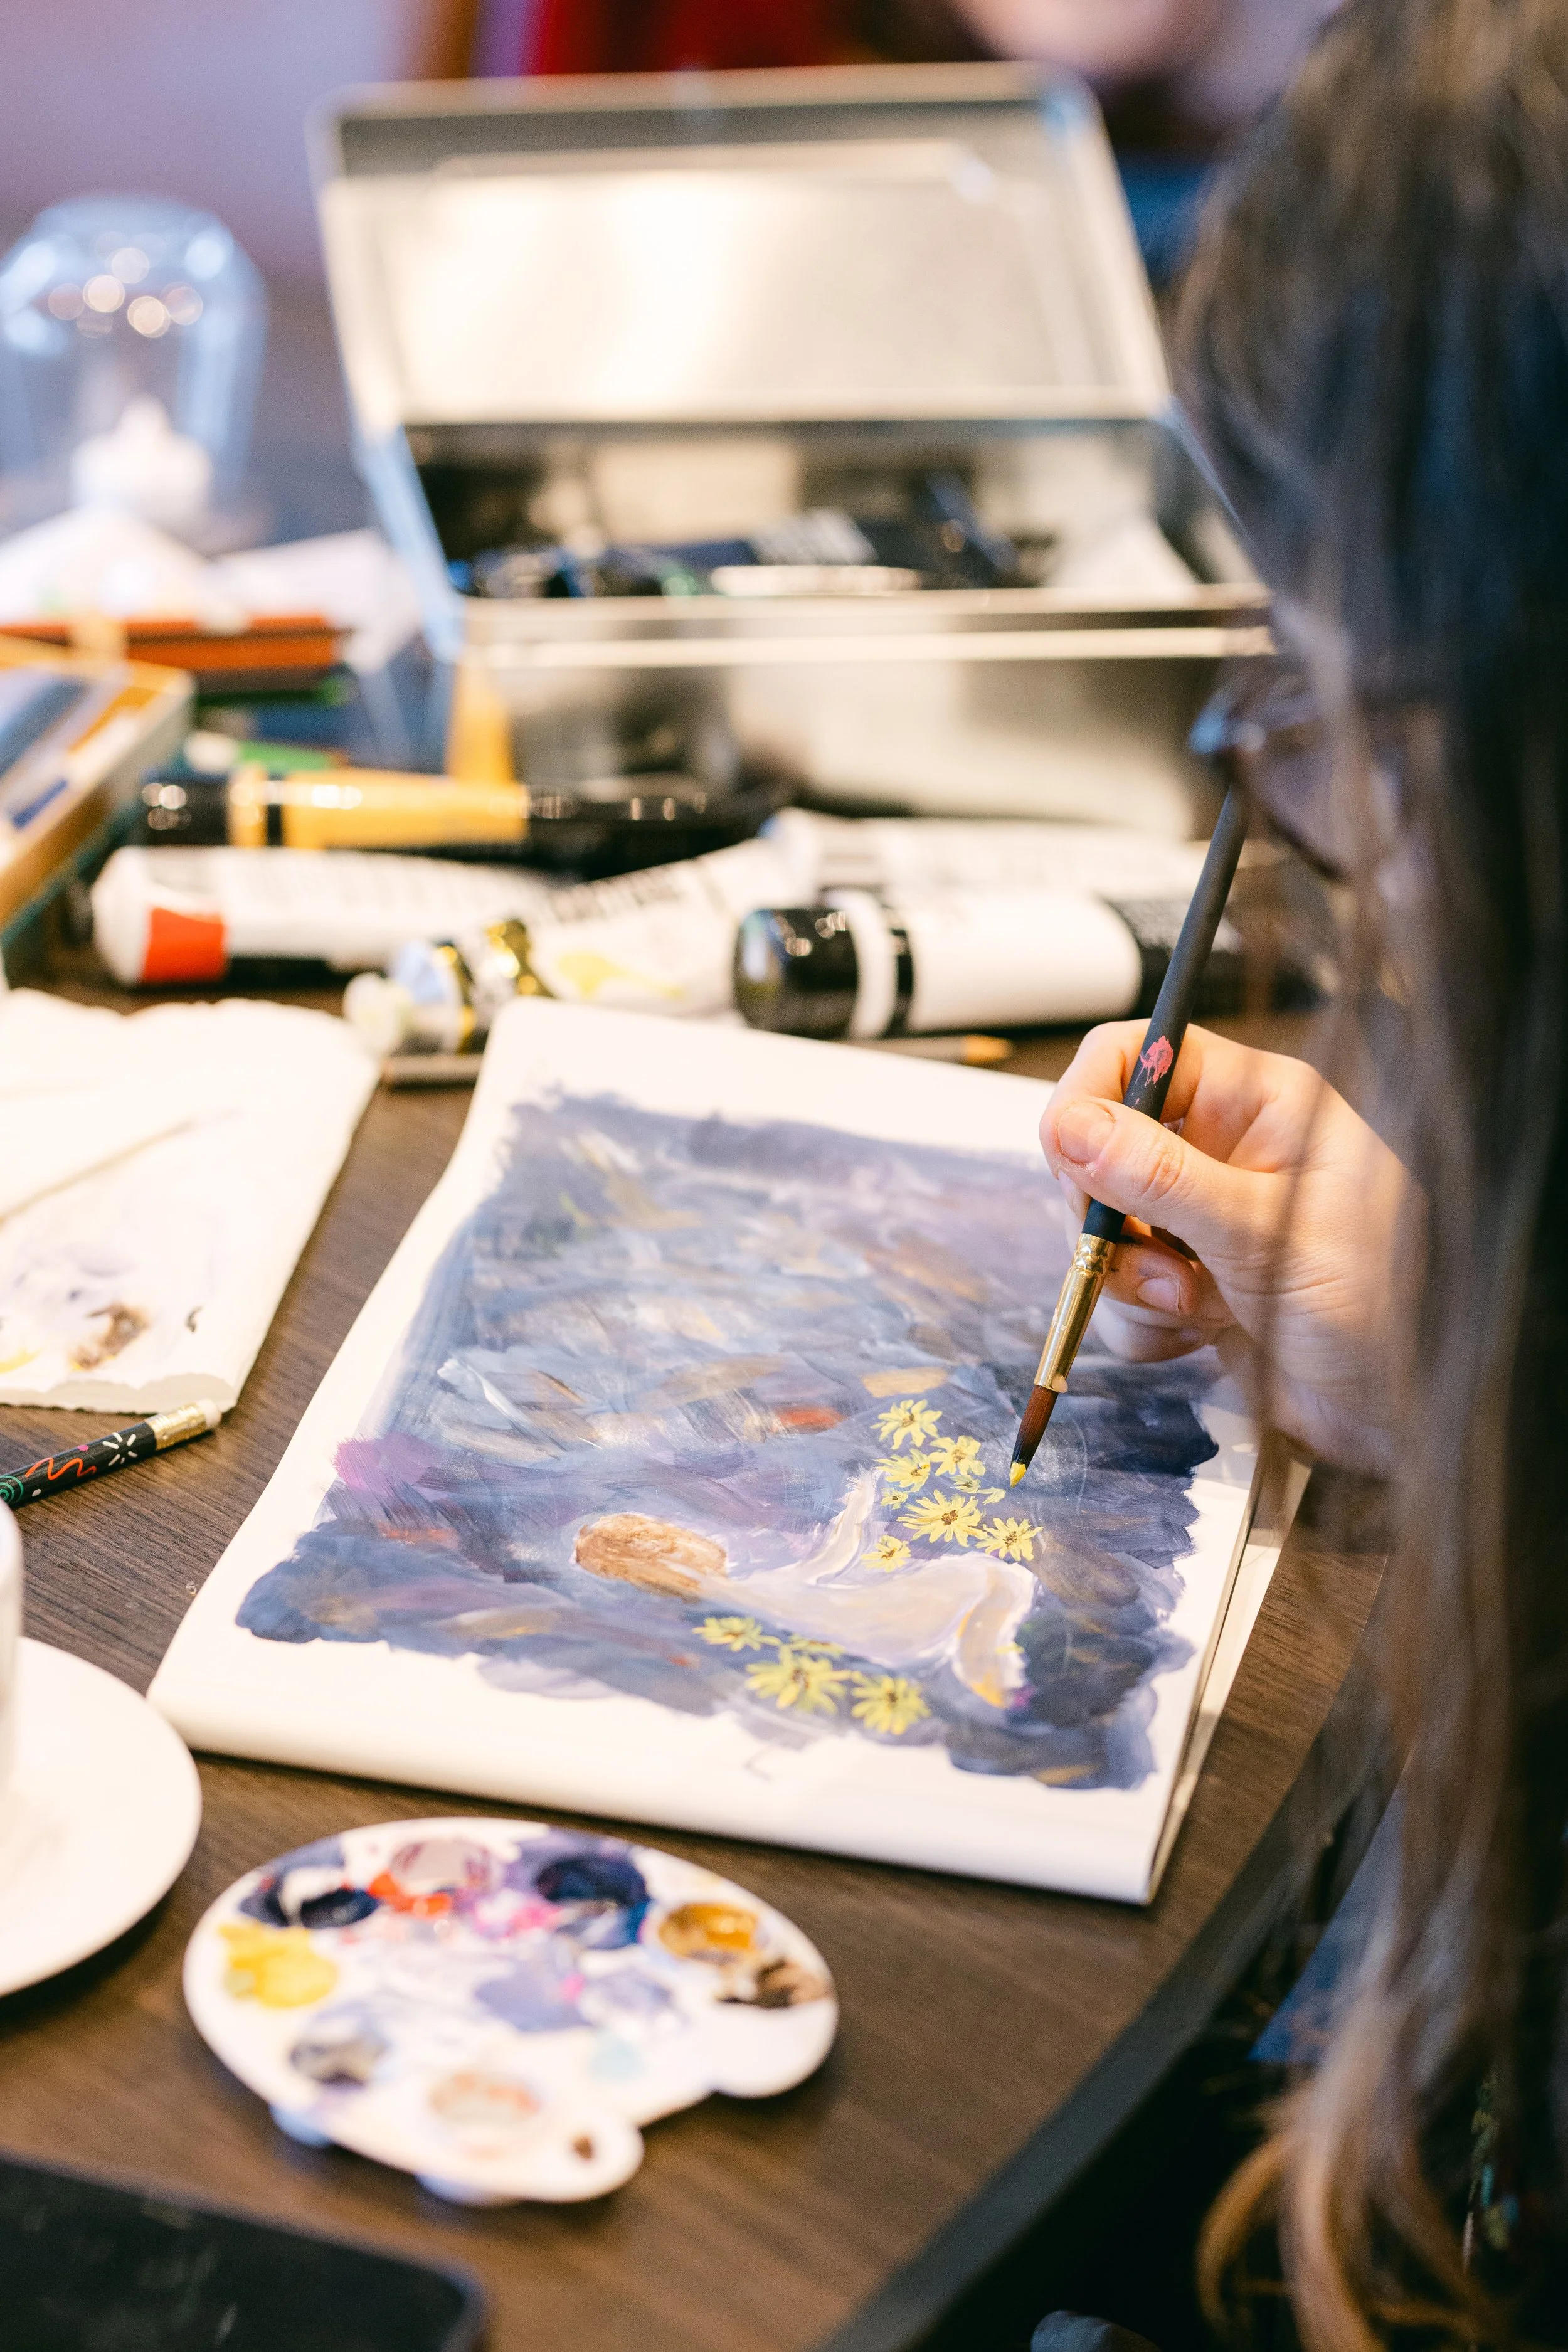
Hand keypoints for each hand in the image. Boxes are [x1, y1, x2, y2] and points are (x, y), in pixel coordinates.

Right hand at [1038, 1024, 1413, 1472]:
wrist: (1406, 1419)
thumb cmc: (1379, 1310)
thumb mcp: (1263, 1233)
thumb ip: (1161, 1177)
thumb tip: (1069, 1124)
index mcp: (1258, 1103)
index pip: (1139, 1053)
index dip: (1086, 1100)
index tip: (1071, 1164)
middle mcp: (1225, 1151)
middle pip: (1099, 1149)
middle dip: (1105, 1217)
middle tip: (1148, 1257)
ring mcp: (1203, 1220)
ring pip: (1101, 1230)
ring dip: (1125, 1280)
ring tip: (1193, 1307)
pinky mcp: (1190, 1285)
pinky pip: (1118, 1293)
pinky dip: (1141, 1325)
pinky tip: (1196, 1338)